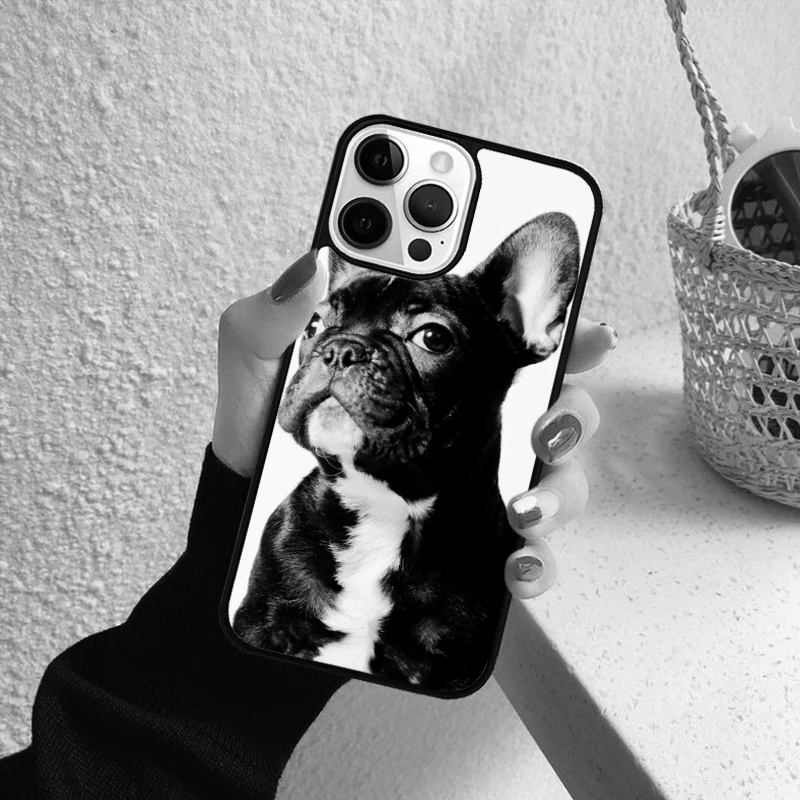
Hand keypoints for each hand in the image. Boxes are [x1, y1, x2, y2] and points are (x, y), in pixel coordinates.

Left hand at [212, 252, 616, 598]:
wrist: (246, 515)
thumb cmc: (257, 430)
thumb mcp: (259, 366)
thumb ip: (276, 317)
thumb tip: (313, 262)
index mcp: (435, 368)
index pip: (511, 336)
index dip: (562, 327)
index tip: (589, 331)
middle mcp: (467, 421)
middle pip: (558, 407)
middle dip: (573, 413)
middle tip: (547, 426)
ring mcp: (472, 483)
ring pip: (558, 481)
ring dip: (560, 492)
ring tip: (525, 508)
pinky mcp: (465, 541)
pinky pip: (524, 553)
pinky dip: (536, 562)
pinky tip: (516, 566)